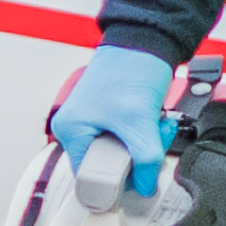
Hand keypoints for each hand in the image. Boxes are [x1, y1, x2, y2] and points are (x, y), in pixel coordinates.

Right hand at [43, 44, 182, 201]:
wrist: (147, 39)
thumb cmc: (130, 67)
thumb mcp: (139, 119)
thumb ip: (145, 158)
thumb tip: (147, 185)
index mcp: (71, 131)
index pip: (90, 177)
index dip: (117, 180)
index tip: (138, 176)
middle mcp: (77, 127)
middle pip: (108, 166)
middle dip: (137, 157)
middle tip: (151, 140)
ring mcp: (95, 121)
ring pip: (122, 153)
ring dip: (144, 144)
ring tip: (154, 124)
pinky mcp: (112, 116)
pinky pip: (128, 139)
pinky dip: (144, 133)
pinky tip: (153, 119)